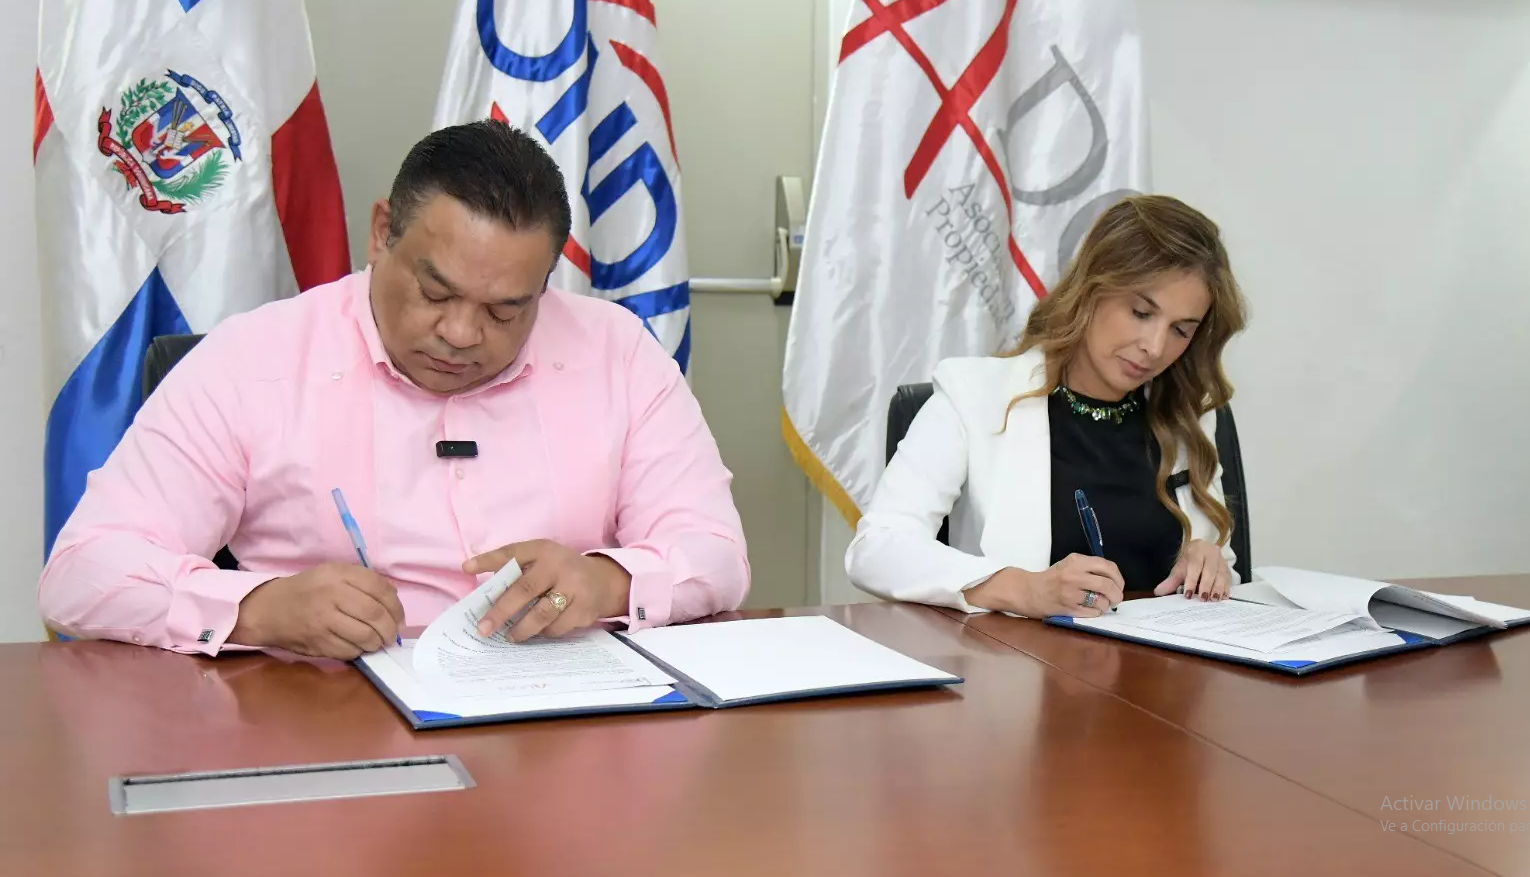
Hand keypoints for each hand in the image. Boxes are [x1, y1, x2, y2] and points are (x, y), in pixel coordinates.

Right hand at [229, 563, 403, 659]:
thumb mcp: (333, 574)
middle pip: (376, 614)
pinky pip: (349, 651)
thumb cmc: (307, 590)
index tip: (398, 617)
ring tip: (377, 642)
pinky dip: (359, 651)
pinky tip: (358, 646)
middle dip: (390, 629)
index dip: (396, 606)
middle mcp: (332, 594)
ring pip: (365, 636)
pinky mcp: (318, 642)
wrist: (268, 609)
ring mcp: (324, 620)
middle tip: (391, 635)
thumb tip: (393, 600)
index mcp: (338, 574)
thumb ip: (362, 582)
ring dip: (377, 643)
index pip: (380, 588)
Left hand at [463, 540, 631, 641]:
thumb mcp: (542, 560)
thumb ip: (516, 569)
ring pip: (542, 614)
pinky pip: (557, 627)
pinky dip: (544, 633)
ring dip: (522, 629)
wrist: (603, 581)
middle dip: (501, 611)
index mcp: (544, 550)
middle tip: (483, 628)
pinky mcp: (584, 610)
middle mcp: (559, 566)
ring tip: (509, 636)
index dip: (489, 560)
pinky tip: (538, 633)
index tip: (466, 568)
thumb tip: (479, 587)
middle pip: (525, 589)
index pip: (513, 553)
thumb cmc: (561, 571)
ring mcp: (575, 588)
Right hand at [967, 554, 1124, 617]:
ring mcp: (1070, 593)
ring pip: (1101, 601)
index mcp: (1076, 561)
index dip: (1118, 578)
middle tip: (1116, 598)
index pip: (1107, 567)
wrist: (1028, 591)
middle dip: (1117, 594)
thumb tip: (1114, 579)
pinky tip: (1090, 609)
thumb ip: (1089, 567)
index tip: (1118, 584)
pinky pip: (1092, 612)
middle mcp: (1073, 575)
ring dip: (1106, 605)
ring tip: (1102, 604)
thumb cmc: (1051, 578)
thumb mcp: (1069, 564)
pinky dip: (1096, 612)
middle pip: (1107, 584)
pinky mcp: (1068, 608)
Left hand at [1154, 539, 1231, 600]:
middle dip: (1207, 586)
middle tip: (1203, 599)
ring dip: (1218, 589)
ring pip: (1222, 575)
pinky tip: (1223, 598)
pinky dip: (1226, 590)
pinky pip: (1229, 580)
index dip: (1192, 581)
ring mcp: (1222, 562)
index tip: (1188, 594)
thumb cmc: (1190, 561)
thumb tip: (1158, 592)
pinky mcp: (1228, 570)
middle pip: (1210, 571)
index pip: (1195, 566)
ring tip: (1213, 600)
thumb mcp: (1180, 568)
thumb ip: (1171, 581)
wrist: (1202, 549)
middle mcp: (1212, 554)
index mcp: (1197, 551)